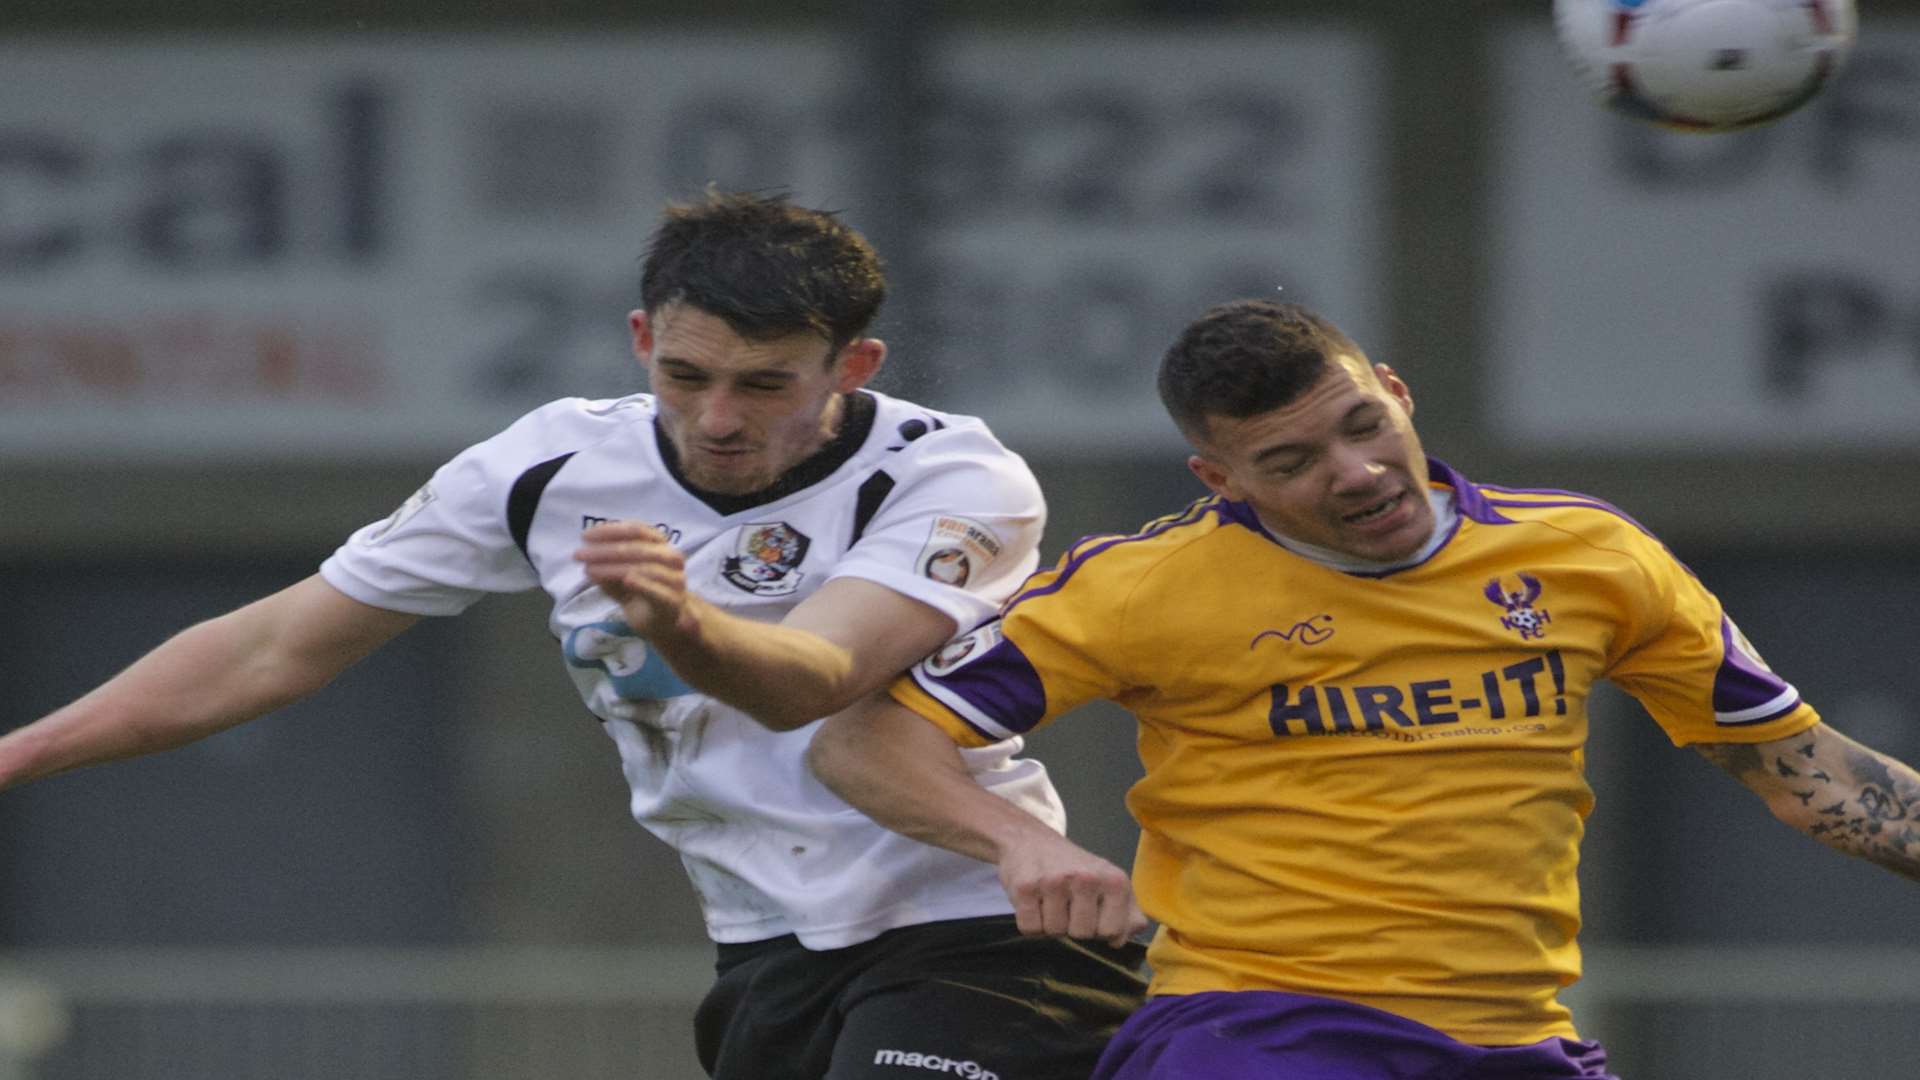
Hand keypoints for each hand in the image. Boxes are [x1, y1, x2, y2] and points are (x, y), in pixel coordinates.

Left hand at [575, 522, 694, 639]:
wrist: (663, 621)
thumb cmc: (640, 591)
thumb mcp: (618, 573)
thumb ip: (606, 562)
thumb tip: (586, 554)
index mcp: (659, 544)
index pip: (636, 529)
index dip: (610, 531)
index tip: (585, 537)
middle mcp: (671, 558)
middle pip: (637, 548)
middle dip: (605, 550)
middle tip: (579, 555)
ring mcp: (675, 579)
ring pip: (644, 568)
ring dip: (613, 568)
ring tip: (590, 570)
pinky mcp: (673, 601)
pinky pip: (658, 591)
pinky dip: (642, 584)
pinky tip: (626, 580)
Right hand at [997, 829, 1146, 948]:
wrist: (1030, 840)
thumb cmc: (1075, 868)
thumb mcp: (1109, 883)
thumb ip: (1129, 914)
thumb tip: (1121, 940)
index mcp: (1114, 880)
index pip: (1112, 932)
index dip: (1100, 930)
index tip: (1093, 913)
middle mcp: (1086, 878)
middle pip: (1082, 934)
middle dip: (1073, 927)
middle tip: (1067, 905)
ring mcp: (1054, 882)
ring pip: (1055, 932)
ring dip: (1050, 924)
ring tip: (1050, 901)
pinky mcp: (1026, 887)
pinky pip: (1030, 928)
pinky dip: (1030, 922)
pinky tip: (1034, 901)